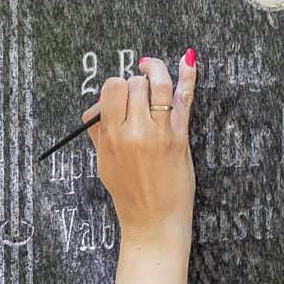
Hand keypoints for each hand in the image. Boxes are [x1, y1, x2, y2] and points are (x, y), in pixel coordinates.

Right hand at [86, 50, 195, 243]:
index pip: (112, 88)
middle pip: (135, 84)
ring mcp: (160, 134)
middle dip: (136, 85)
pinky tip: (188, 60)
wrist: (152, 223)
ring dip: (156, 71)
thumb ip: (99, 134)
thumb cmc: (129, 195)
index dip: (117, 87)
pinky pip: (184, 99)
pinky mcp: (180, 139)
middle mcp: (135, 132)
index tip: (121, 97)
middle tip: (138, 98)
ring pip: (159, 85)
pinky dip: (188, 76)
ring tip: (152, 70)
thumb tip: (95, 109)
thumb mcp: (104, 164)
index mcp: (111, 137)